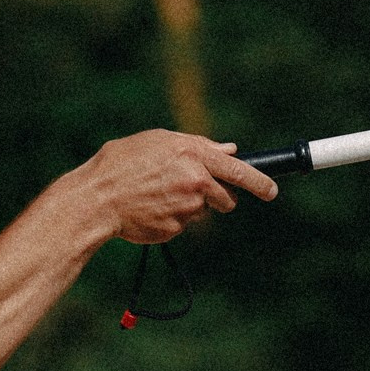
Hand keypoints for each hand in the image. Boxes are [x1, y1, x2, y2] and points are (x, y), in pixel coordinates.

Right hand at [73, 131, 277, 245]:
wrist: (97, 198)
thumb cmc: (123, 163)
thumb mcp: (160, 141)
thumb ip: (199, 144)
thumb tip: (229, 149)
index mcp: (195, 155)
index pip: (240, 171)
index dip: (260, 183)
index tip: (272, 190)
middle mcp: (196, 182)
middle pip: (227, 198)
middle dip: (218, 198)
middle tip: (191, 191)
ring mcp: (187, 209)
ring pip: (202, 211)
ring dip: (189, 206)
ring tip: (158, 194)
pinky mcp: (176, 229)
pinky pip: (182, 224)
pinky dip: (171, 218)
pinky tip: (150, 208)